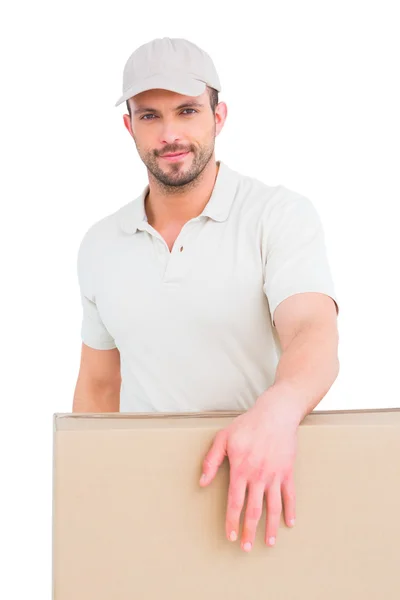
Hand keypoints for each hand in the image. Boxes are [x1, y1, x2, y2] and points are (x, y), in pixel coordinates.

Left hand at [199, 397, 298, 550]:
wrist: (275, 413)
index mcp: (240, 469)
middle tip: (247, 548)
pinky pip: (289, 495)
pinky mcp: (287, 471)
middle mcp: (258, 476)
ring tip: (269, 543)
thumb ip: (211, 461)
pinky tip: (289, 524)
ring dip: (271, 527)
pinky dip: (290, 510)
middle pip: (254, 510)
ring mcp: (275, 475)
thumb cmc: (247, 424)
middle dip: (250, 531)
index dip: (232, 521)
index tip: (231, 536)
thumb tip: (202, 482)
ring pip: (273, 507)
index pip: (235, 502)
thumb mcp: (223, 438)